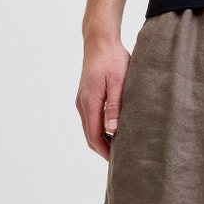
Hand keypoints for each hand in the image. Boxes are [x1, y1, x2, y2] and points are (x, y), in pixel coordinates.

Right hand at [77, 36, 130, 157]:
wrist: (100, 41)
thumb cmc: (113, 59)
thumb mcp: (119, 82)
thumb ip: (115, 106)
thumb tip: (112, 129)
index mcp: (89, 103)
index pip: (95, 137)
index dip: (106, 152)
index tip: (119, 162)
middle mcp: (82, 104)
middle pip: (90, 137)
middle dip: (104, 151)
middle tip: (122, 161)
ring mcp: (82, 101)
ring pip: (90, 129)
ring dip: (102, 141)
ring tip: (121, 149)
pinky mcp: (85, 96)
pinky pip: (91, 120)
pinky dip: (100, 130)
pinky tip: (114, 131)